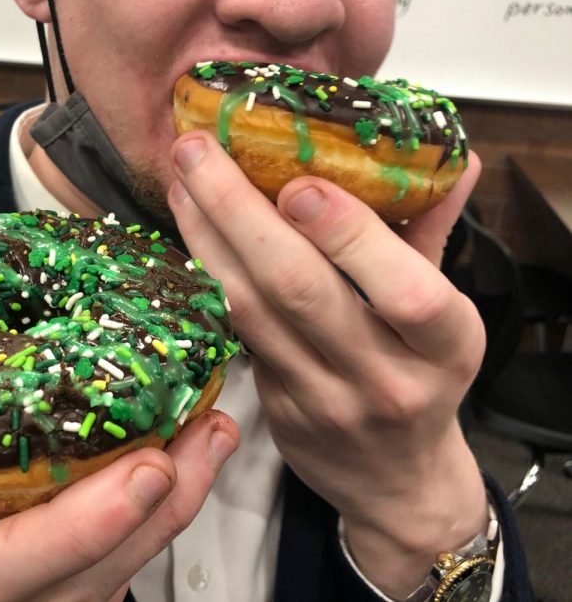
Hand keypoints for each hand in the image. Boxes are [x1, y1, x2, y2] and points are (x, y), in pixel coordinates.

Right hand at [0, 410, 237, 601]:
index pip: (18, 562)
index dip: (88, 521)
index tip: (151, 467)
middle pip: (102, 574)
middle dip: (167, 501)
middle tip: (210, 425)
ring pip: (123, 575)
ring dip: (176, 507)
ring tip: (211, 435)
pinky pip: (118, 573)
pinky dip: (154, 522)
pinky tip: (181, 471)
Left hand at [167, 130, 487, 596]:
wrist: (396, 481)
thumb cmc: (424, 377)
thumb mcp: (445, 313)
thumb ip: (433, 233)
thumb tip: (451, 156)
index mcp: (445, 345)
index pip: (405, 291)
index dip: (349, 236)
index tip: (297, 181)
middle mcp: (382, 377)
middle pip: (300, 290)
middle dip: (238, 212)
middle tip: (197, 150)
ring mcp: (320, 398)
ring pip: (250, 309)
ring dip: (206, 237)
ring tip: (180, 180)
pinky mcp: (272, 405)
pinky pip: (233, 332)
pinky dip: (207, 276)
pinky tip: (189, 231)